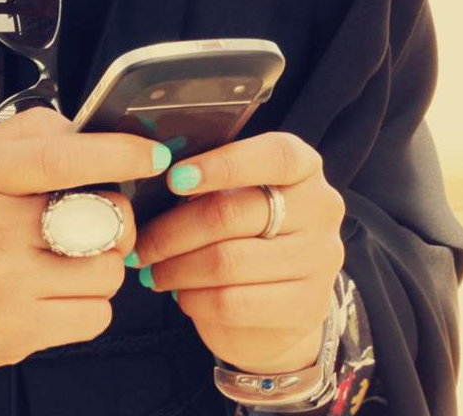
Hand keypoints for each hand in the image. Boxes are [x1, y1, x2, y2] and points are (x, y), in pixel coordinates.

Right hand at [0, 109, 169, 407]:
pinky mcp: (17, 333)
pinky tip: (56, 295)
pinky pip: (97, 315)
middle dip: (114, 219)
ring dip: (101, 266)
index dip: (119, 154)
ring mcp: (5, 285)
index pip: (62, 158)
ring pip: (109, 270)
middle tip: (91, 223)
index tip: (154, 154)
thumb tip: (91, 131)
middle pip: (104, 216)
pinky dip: (89, 305)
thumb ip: (30, 135)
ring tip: (64, 264)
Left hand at [133, 132, 345, 374]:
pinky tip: (181, 295)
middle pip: (232, 213)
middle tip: (140, 245)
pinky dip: (194, 299)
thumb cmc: (245, 235)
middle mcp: (322, 209)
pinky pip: (232, 303)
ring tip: (153, 272)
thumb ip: (206, 182)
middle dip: (173, 230)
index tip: (174, 178)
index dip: (222, 164)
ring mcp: (320, 260)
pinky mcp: (307, 306)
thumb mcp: (234, 197)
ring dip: (176, 268)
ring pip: (227, 261)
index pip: (275, 156)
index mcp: (305, 169)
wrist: (280, 305)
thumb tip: (148, 178)